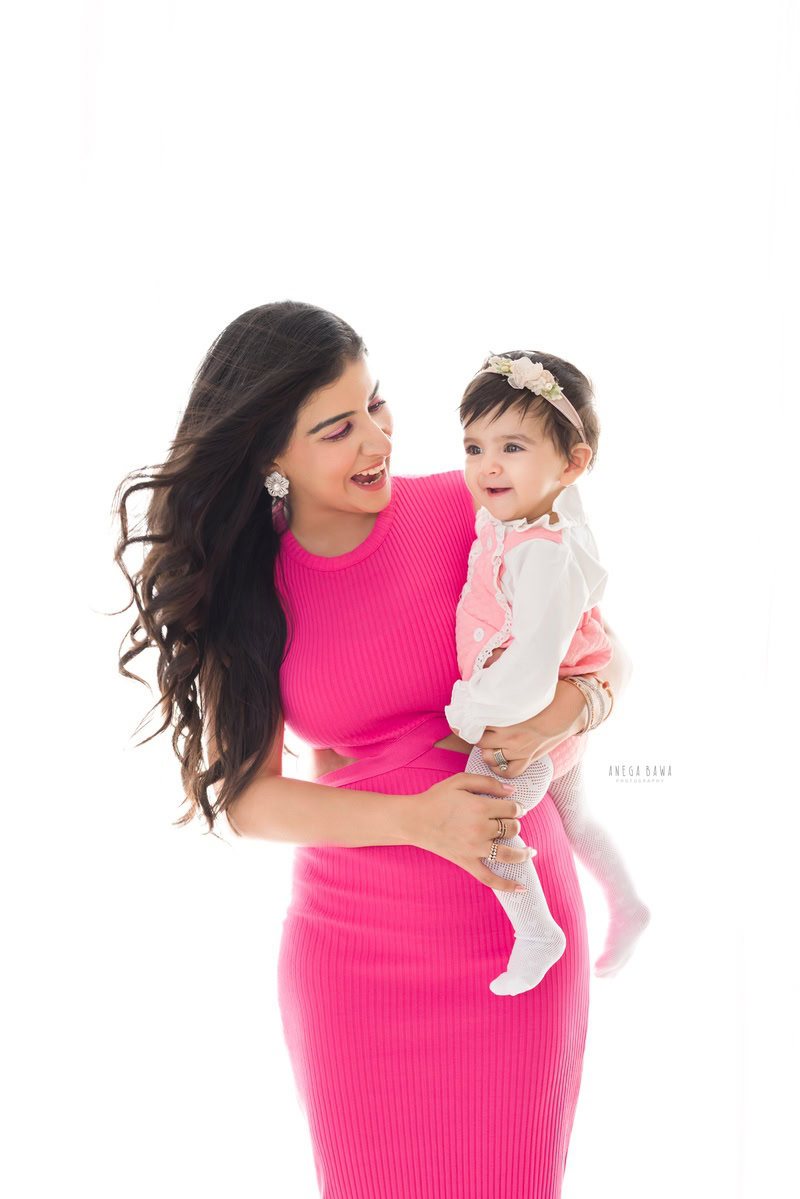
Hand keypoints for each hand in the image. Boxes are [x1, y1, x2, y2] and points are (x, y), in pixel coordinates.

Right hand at [401, 773, 532, 892]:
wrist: (414, 820)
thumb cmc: (436, 798)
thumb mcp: (460, 781)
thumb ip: (488, 783)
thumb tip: (512, 791)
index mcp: (480, 808)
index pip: (512, 809)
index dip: (517, 807)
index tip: (515, 808)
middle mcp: (480, 829)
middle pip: (512, 829)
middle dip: (514, 824)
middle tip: (508, 821)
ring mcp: (475, 849)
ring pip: (509, 854)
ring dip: (523, 853)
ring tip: (530, 852)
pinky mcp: (467, 862)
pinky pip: (489, 878)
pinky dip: (506, 885)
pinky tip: (520, 888)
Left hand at [473, 678, 587, 778]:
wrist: (571, 709)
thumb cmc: (547, 697)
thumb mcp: (521, 694)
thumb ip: (502, 697)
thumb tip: (485, 690)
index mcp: (506, 717)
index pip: (477, 723)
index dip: (469, 722)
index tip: (466, 720)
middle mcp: (511, 736)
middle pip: (480, 742)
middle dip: (478, 736)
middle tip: (481, 730)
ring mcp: (520, 750)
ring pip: (489, 758)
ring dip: (486, 751)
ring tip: (490, 744)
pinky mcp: (530, 758)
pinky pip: (509, 771)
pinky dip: (501, 769)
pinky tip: (500, 760)